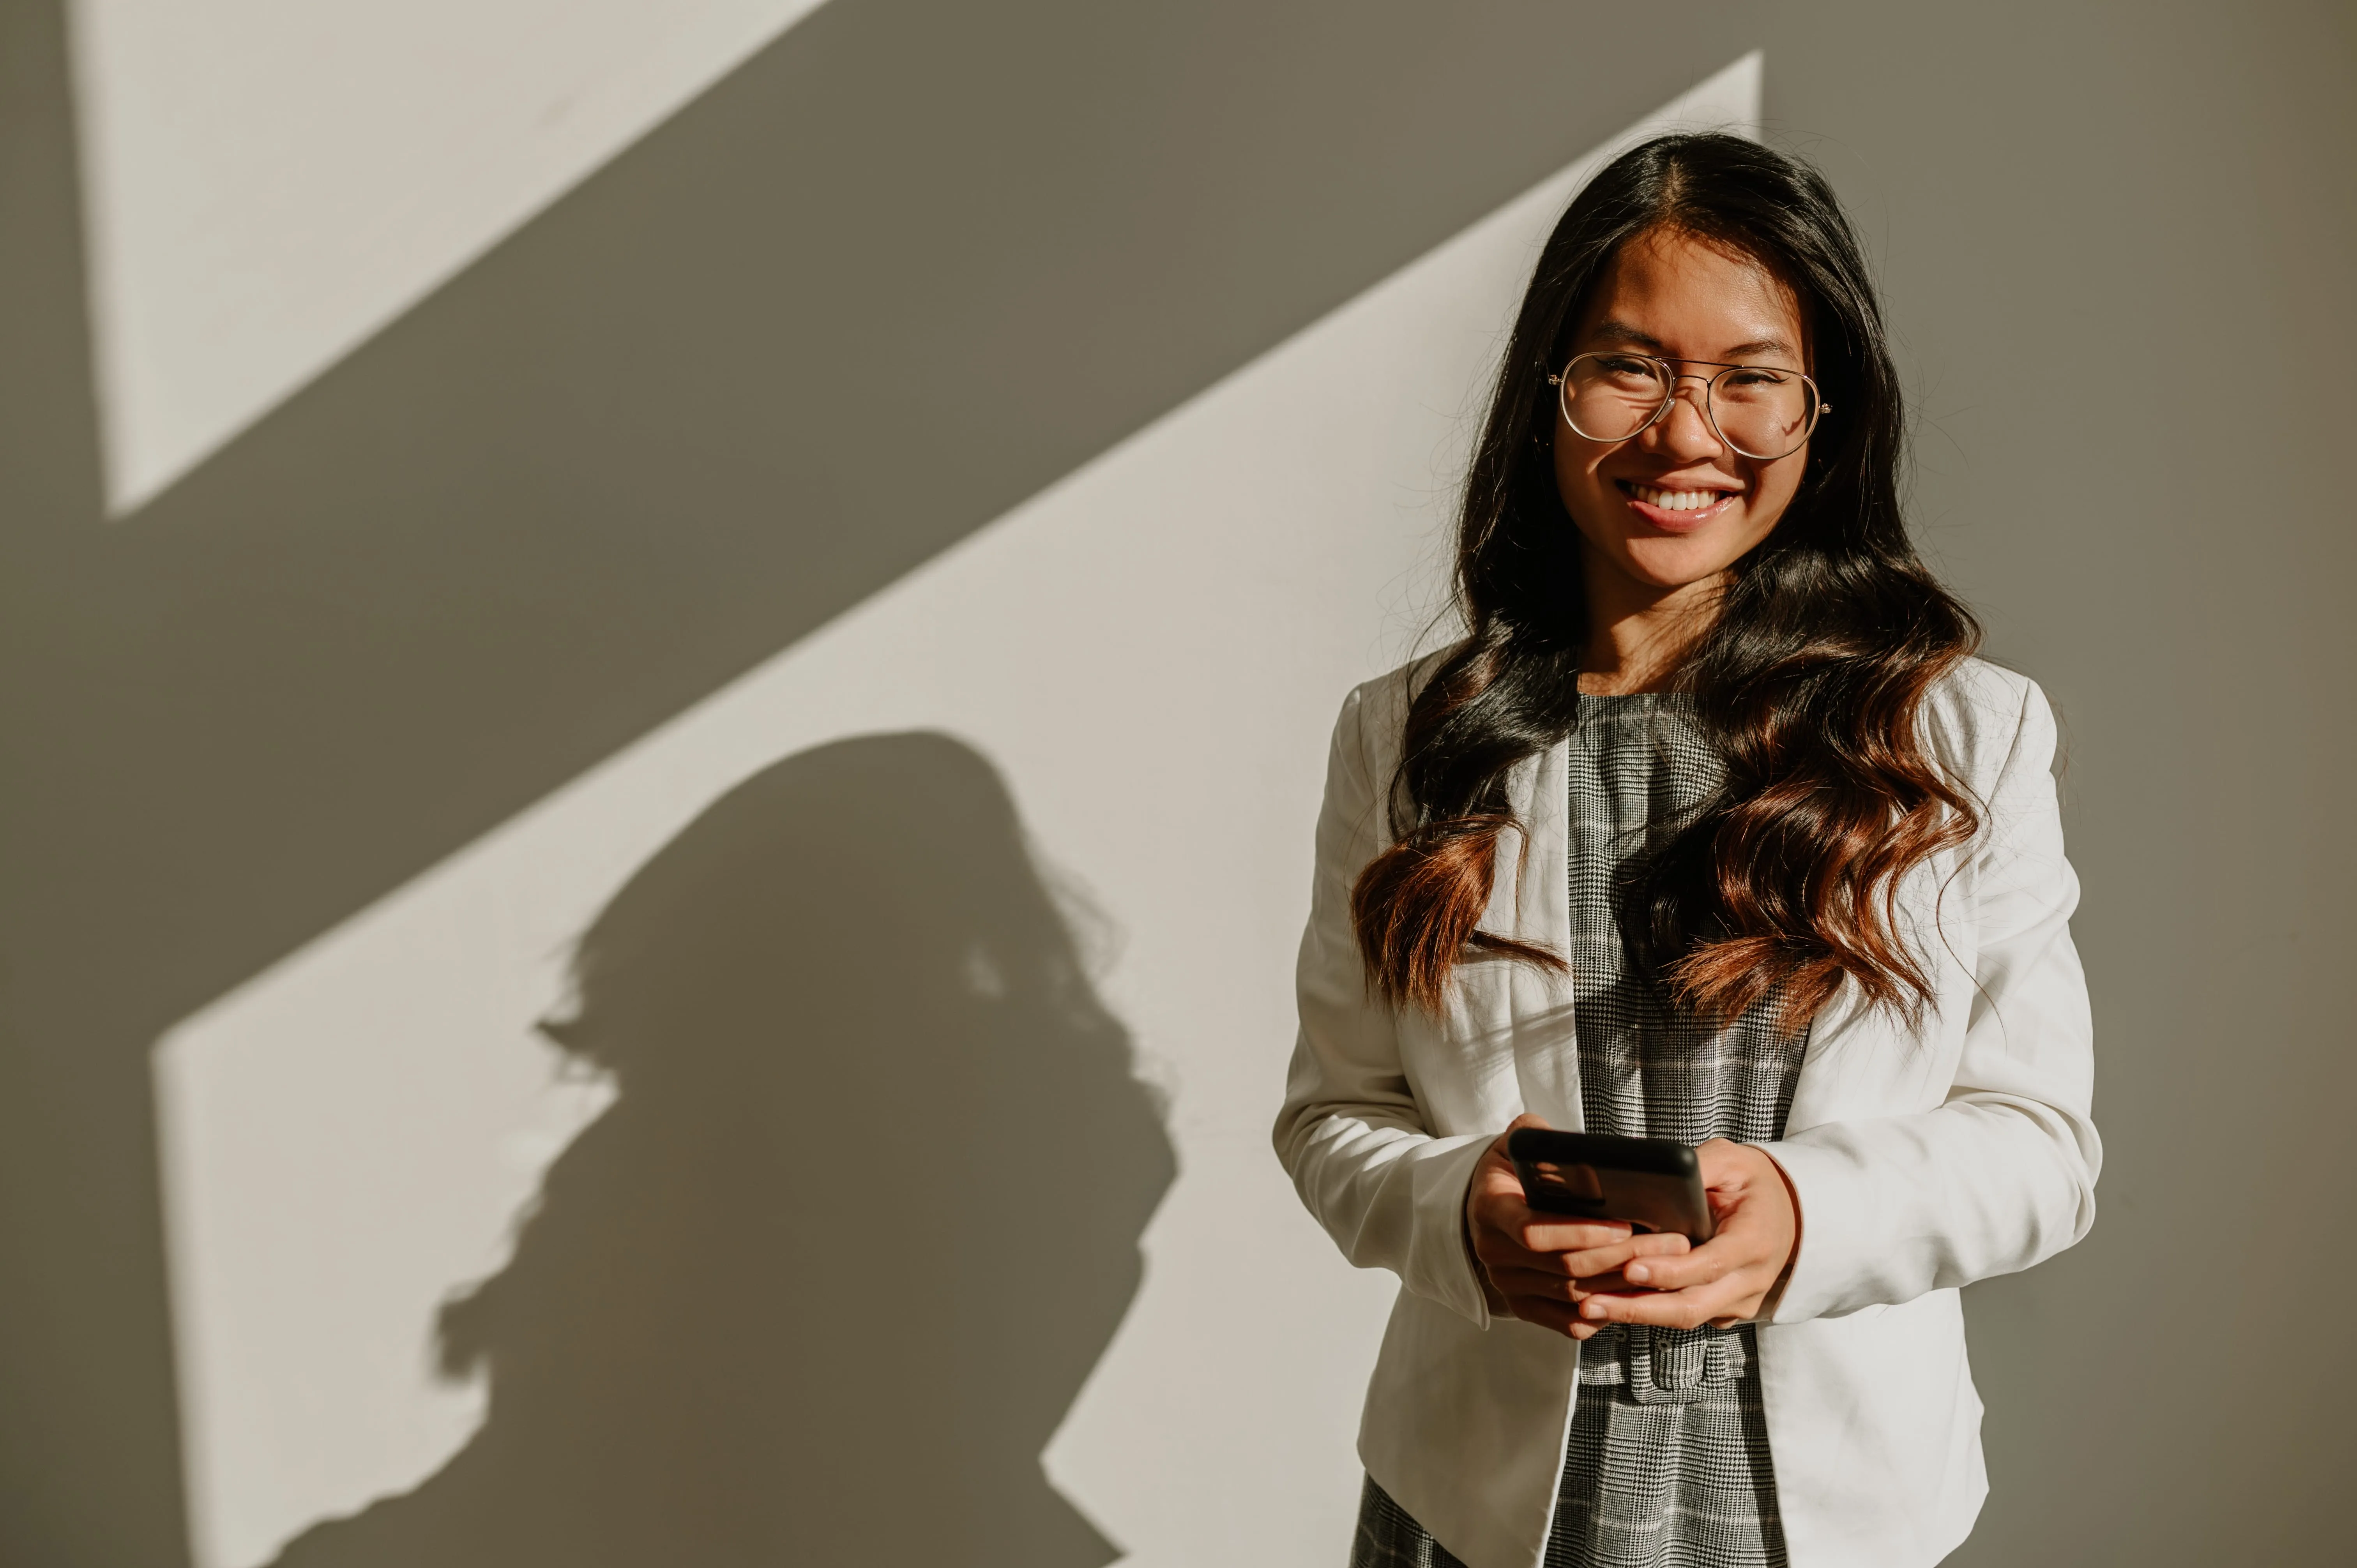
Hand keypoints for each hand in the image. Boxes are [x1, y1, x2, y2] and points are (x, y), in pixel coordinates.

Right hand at [1464, 1115, 1695, 1338]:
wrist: (1490, 1202)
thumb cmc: (1513, 1168)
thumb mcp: (1519, 1141)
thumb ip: (1540, 1136)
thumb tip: (1576, 1149)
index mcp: (1490, 1209)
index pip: (1533, 1231)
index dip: (1581, 1232)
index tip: (1625, 1225)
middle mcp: (1493, 1252)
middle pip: (1565, 1266)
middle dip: (1624, 1256)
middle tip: (1672, 1243)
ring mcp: (1508, 1285)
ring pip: (1575, 1295)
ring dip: (1626, 1283)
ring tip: (1669, 1265)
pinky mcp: (1524, 1307)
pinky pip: (1571, 1322)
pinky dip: (1607, 1312)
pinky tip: (1639, 1292)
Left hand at [1572, 1138, 1800, 1330]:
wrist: (1789, 1212)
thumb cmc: (1755, 1183)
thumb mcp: (1732, 1160)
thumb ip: (1700, 1166)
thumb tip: (1659, 1172)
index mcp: (1753, 1241)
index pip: (1708, 1265)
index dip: (1668, 1271)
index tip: (1629, 1268)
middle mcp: (1750, 1279)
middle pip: (1693, 1305)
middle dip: (1640, 1308)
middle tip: (1592, 1302)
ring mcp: (1740, 1300)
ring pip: (1688, 1317)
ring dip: (1638, 1315)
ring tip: (1591, 1307)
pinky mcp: (1728, 1309)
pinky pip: (1690, 1317)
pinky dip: (1653, 1313)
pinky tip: (1614, 1305)